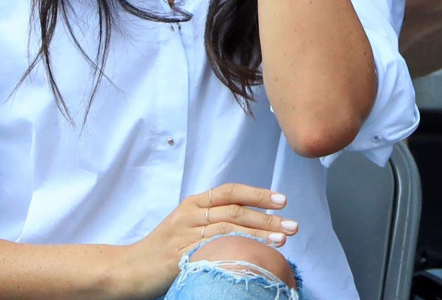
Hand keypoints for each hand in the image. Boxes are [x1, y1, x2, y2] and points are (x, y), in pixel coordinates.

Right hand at [125, 183, 297, 298]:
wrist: (130, 269)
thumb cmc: (163, 250)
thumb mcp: (186, 226)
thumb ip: (212, 220)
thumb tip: (250, 222)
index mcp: (193, 203)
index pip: (230, 192)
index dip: (257, 194)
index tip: (283, 200)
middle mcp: (190, 213)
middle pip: (235, 210)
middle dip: (267, 217)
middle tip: (292, 225)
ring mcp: (185, 234)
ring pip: (229, 228)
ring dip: (258, 234)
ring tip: (282, 240)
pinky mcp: (181, 256)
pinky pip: (213, 249)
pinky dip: (236, 249)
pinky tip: (253, 255)